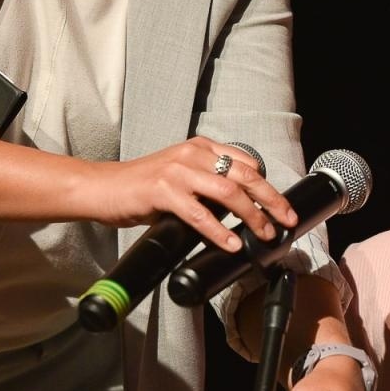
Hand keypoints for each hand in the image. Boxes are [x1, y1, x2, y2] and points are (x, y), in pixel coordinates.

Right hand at [83, 137, 297, 250]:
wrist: (103, 188)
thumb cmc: (142, 187)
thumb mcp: (182, 178)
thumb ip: (208, 186)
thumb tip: (240, 209)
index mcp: (201, 147)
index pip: (246, 163)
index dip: (268, 185)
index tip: (283, 207)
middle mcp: (193, 154)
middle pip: (244, 175)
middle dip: (271, 199)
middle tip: (286, 220)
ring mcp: (178, 171)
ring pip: (228, 192)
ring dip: (252, 215)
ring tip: (265, 234)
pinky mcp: (163, 191)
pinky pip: (199, 213)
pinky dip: (219, 230)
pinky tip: (231, 243)